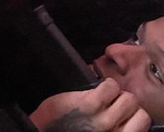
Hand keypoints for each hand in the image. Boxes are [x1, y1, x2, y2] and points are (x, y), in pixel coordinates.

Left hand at [30, 79, 150, 131]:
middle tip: (112, 101)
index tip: (123, 110)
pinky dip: (105, 84)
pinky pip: (109, 86)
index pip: (144, 121)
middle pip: (138, 108)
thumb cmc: (68, 130)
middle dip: (126, 101)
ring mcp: (103, 119)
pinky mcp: (89, 104)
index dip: (134, 113)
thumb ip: (112, 126)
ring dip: (117, 92)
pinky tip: (94, 89)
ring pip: (128, 97)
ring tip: (103, 95)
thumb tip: (122, 112)